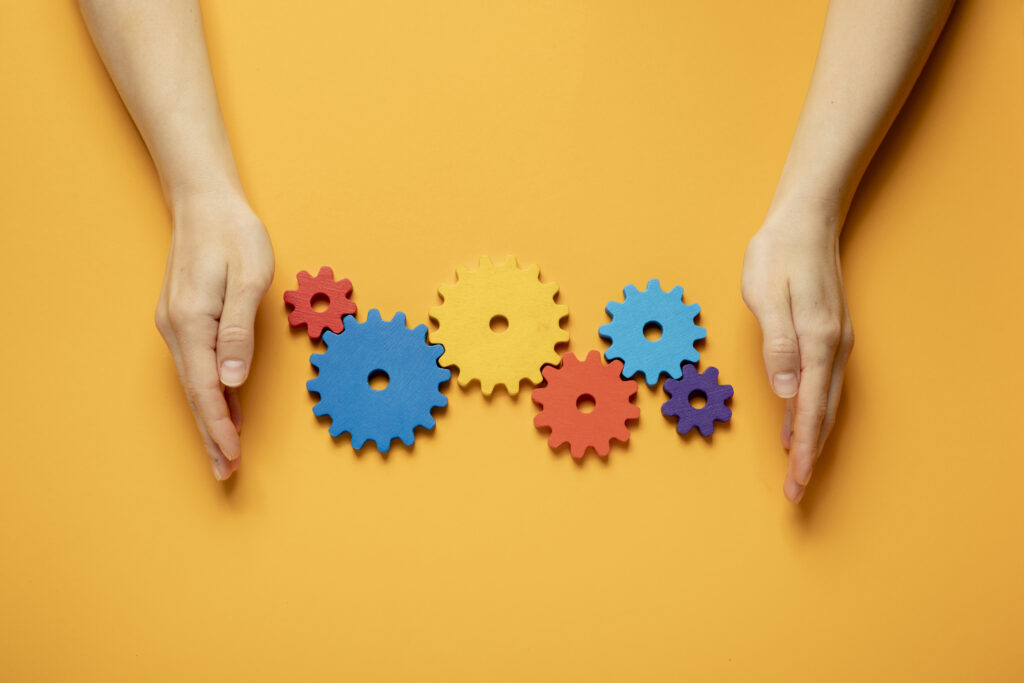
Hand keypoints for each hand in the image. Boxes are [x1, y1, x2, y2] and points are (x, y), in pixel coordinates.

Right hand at [154, 193, 273, 479]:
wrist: (205, 202)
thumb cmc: (233, 234)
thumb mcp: (247, 277)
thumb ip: (238, 331)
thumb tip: (231, 380)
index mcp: (192, 321)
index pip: (206, 387)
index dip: (219, 425)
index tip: (233, 454)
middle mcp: (177, 328)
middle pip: (194, 394)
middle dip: (211, 435)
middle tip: (226, 472)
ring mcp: (177, 325)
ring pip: (194, 384)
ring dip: (209, 419)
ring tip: (224, 454)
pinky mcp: (185, 320)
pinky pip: (197, 367)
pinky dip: (209, 394)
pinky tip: (222, 410)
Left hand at [741, 202, 853, 502]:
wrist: (804, 221)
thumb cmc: (778, 254)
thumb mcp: (767, 295)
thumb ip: (777, 345)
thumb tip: (786, 392)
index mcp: (816, 342)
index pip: (810, 409)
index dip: (804, 450)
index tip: (797, 482)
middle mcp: (832, 348)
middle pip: (823, 414)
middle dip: (810, 456)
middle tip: (795, 491)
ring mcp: (834, 342)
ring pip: (825, 402)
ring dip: (812, 437)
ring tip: (798, 469)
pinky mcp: (827, 336)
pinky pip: (822, 385)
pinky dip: (812, 412)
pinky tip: (799, 424)